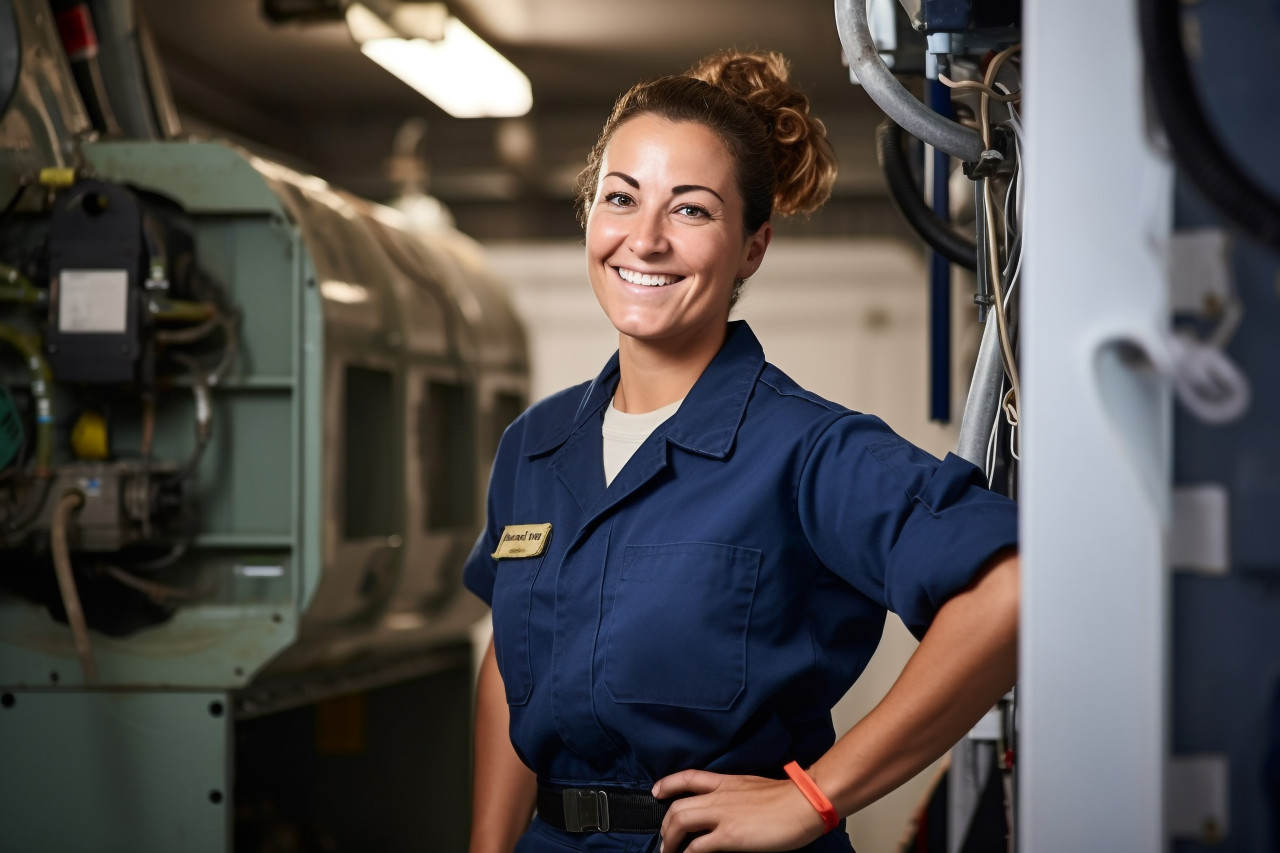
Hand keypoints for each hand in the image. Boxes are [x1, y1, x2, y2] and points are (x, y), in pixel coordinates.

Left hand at [651, 769, 827, 851]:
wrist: (804, 802)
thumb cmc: (789, 797)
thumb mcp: (755, 787)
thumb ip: (737, 795)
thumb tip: (730, 809)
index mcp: (727, 781)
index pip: (689, 777)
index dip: (668, 784)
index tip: (657, 791)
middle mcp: (719, 796)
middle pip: (678, 806)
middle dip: (666, 824)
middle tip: (664, 838)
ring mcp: (723, 815)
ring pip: (681, 822)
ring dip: (670, 840)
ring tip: (669, 851)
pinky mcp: (730, 836)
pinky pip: (698, 846)